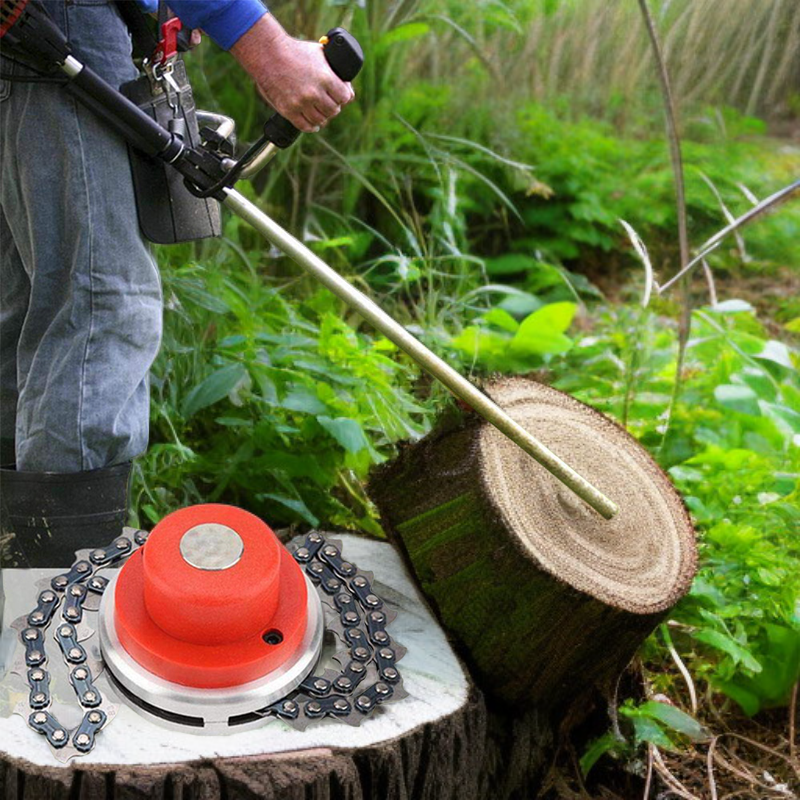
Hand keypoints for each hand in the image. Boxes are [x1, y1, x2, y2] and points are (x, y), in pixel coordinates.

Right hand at [230, 15, 354, 132]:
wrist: (268, 53)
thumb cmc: (294, 50)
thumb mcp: (318, 52)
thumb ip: (333, 66)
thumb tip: (346, 82)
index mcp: (325, 77)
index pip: (345, 97)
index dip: (344, 96)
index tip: (341, 96)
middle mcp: (314, 92)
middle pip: (334, 110)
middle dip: (333, 107)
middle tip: (329, 103)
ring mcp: (301, 103)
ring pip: (320, 120)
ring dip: (322, 117)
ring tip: (320, 112)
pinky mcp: (288, 110)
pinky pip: (305, 126)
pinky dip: (311, 127)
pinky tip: (313, 124)